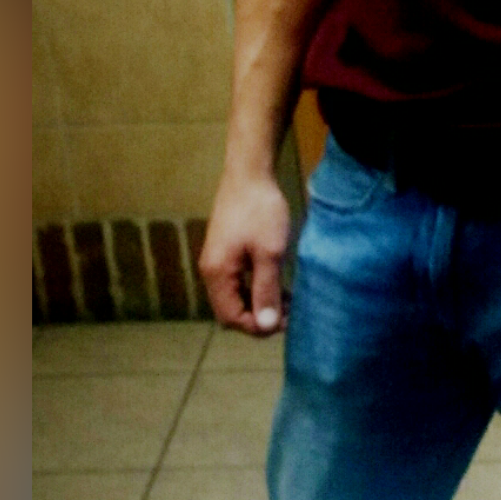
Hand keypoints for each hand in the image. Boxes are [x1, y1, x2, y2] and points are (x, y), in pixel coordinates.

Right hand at [198, 171, 292, 333]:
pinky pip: (237, 282)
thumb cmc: (261, 210)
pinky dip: (256, 289)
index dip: (258, 327)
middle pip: (230, 311)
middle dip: (259, 317)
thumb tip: (267, 326)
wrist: (250, 172)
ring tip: (288, 302)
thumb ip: (267, 291)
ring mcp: (217, 261)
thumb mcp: (270, 253)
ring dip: (259, 304)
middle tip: (290, 313)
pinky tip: (278, 286)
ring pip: (235, 297)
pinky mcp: (226, 251)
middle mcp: (210, 271)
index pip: (231, 318)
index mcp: (216, 274)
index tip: (286, 320)